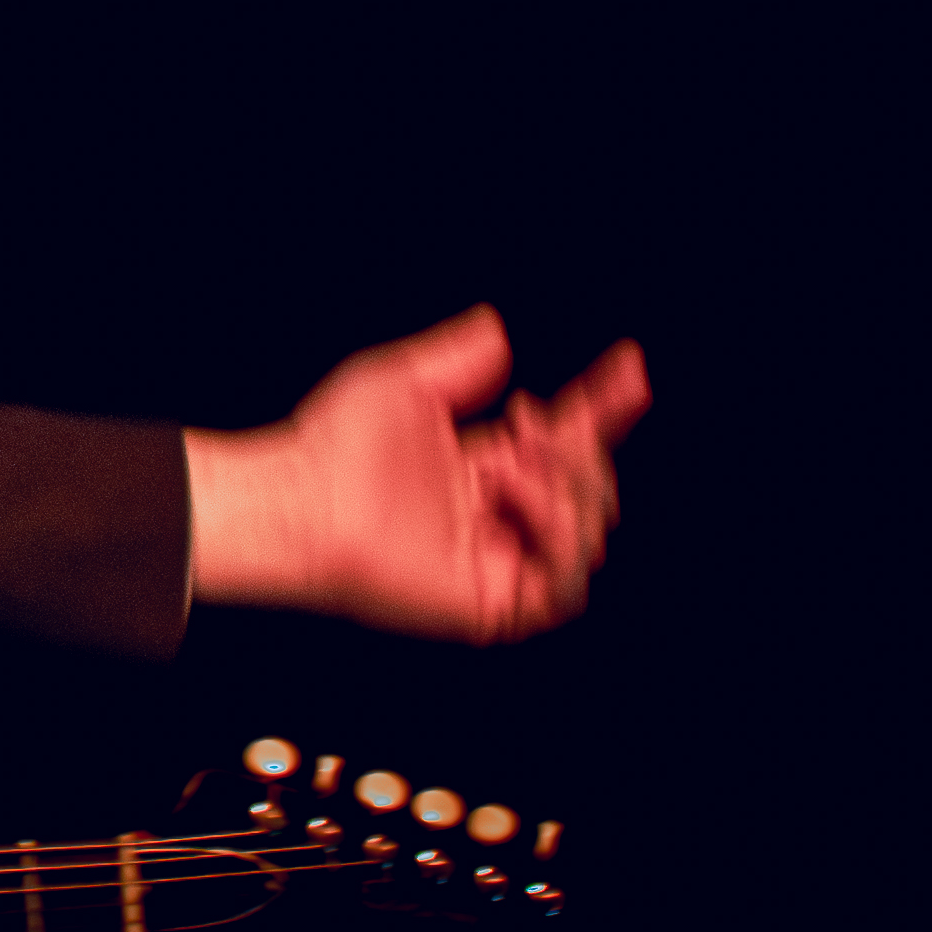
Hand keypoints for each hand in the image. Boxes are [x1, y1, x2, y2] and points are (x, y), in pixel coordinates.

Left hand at [185, 308, 648, 643]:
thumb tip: (498, 329)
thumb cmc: (333, 442)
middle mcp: (500, 514)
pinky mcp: (493, 601)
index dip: (604, 407)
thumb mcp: (404, 379)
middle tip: (531, 419)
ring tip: (511, 456)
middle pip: (589, 484)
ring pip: (587, 532)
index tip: (630, 368)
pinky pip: (563, 584)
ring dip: (564, 485)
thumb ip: (457, 355)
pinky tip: (512, 490)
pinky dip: (554, 531)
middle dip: (581, 448)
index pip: (567, 440)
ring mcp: (499, 559)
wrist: (301, 494)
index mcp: (488, 466)